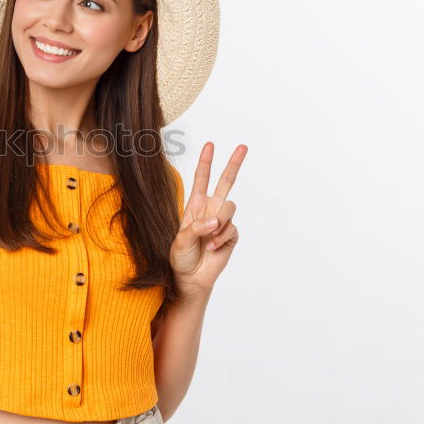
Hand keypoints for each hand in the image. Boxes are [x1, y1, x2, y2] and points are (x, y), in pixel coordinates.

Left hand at [169, 141, 247, 295]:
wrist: (190, 278)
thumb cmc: (181, 257)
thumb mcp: (180, 240)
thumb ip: (196, 227)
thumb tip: (214, 221)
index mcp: (195, 205)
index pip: (202, 179)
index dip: (206, 162)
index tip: (210, 145)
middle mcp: (210, 210)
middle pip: (225, 182)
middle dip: (234, 164)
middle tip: (243, 146)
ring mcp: (222, 222)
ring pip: (230, 207)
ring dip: (220, 220)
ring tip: (209, 237)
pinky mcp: (231, 235)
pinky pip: (231, 229)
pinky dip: (221, 238)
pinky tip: (213, 247)